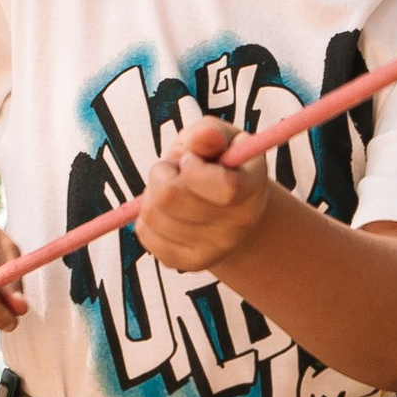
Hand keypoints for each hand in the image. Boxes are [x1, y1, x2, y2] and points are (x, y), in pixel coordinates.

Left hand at [134, 117, 270, 276]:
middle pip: (172, 198)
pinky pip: (144, 233)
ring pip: (153, 215)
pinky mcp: (186, 263)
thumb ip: (210, 134)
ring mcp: (213, 250)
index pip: (224, 187)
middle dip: (162, 174)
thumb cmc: (222, 164)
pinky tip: (166, 210)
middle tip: (174, 170)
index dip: (193, 167)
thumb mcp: (222, 139)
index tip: (189, 159)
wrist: (229, 209)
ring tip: (171, 189)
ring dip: (151, 194)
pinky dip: (146, 215)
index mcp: (252, 190)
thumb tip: (205, 136)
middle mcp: (237, 226)